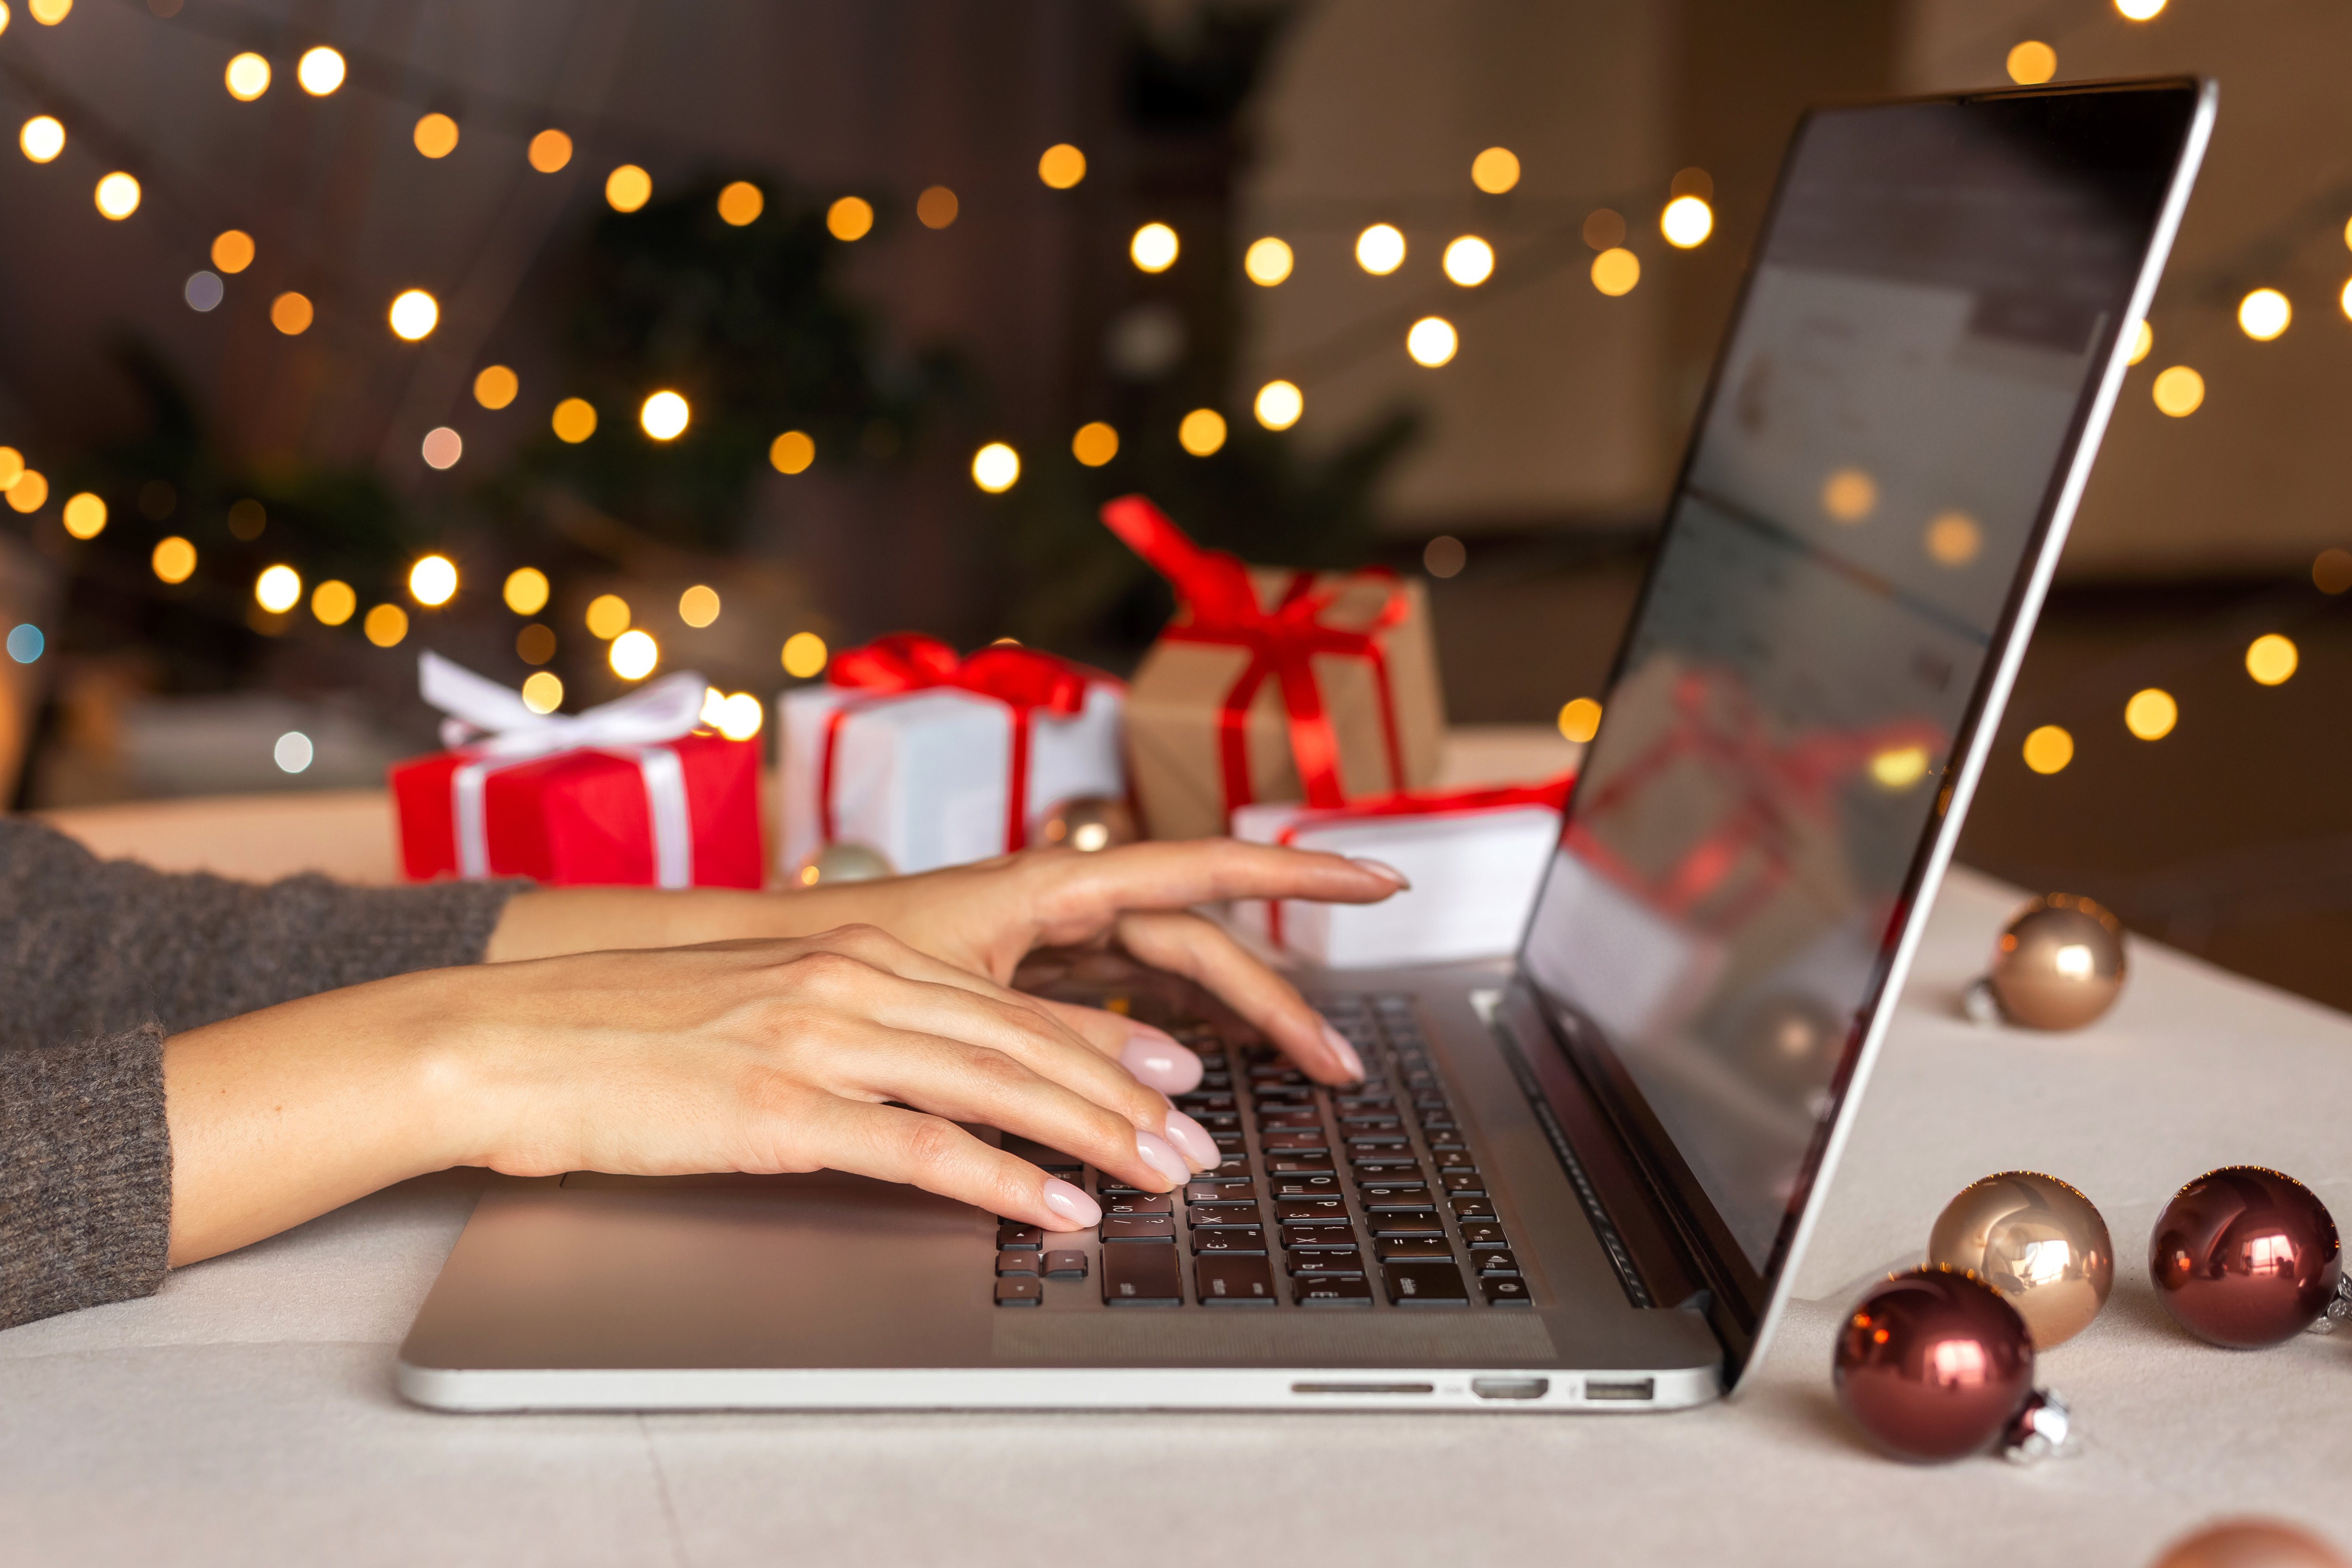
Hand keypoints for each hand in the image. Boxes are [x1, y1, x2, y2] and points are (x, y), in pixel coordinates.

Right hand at [162, 925, 1229, 1266]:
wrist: (504, 1041)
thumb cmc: (621, 1036)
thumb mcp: (758, 1011)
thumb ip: (848, 1029)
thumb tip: (921, 1077)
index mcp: (848, 951)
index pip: (1009, 1003)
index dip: (1105, 1041)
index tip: (1170, 1076)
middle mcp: (849, 979)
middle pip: (1025, 1041)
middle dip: (1126, 1096)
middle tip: (1195, 1141)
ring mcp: (818, 1041)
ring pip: (995, 1086)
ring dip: (1094, 1137)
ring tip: (1161, 1177)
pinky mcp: (780, 1110)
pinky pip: (920, 1149)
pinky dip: (1003, 1181)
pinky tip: (1056, 1208)